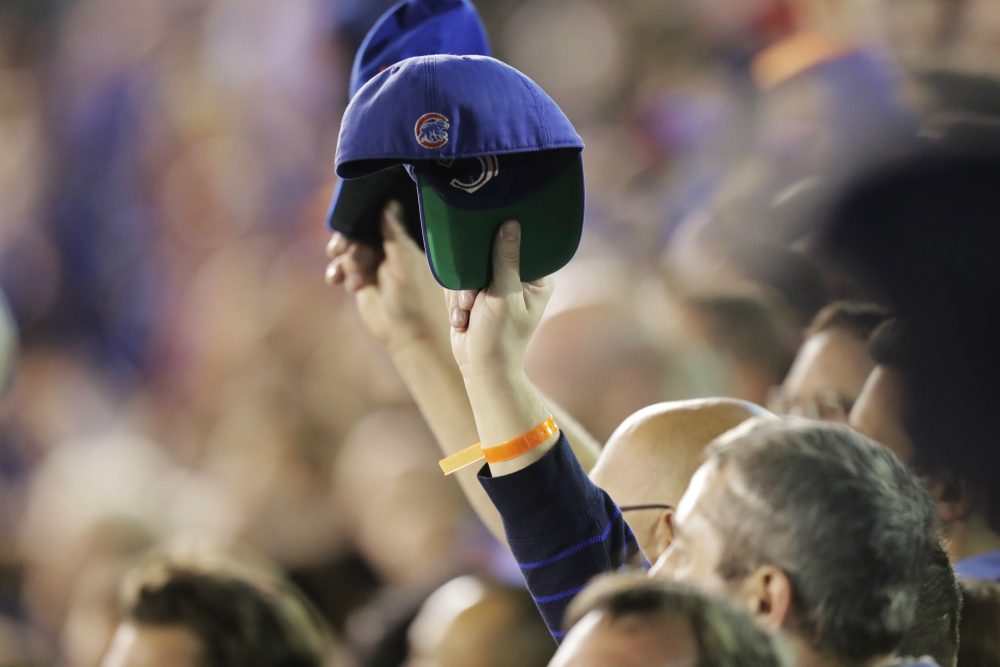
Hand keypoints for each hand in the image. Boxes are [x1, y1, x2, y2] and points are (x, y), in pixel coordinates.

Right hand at [326, 202, 450, 355]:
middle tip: (339, 248)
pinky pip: (341, 269)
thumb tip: (389, 203)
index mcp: (403, 240)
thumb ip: (395, 234)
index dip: (363, 213)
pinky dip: (337, 272)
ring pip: (348, 251)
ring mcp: (373, 264)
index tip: (348, 215)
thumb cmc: (414, 298)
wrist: (407, 334)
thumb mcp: (405, 263)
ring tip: (353, 279)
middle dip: (348, 240)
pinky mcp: (361, 280)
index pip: (380, 216)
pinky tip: (336, 281)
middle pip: (359, 232)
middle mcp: (387, 248)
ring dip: (345, 261)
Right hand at [447, 221, 552, 376]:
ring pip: (467, 270)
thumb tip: (511, 224)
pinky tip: (462, 320)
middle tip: (472, 299)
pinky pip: (456, 284)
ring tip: (467, 314)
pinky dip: (455, 302)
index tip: (487, 253)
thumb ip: (505, 260)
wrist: (480, 368)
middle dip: (473, 280)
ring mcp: (493, 288)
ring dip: (461, 294)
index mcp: (536, 280)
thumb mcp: (504, 295)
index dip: (501, 246)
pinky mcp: (473, 295)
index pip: (522, 247)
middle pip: (488, 255)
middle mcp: (516, 281)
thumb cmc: (500, 336)